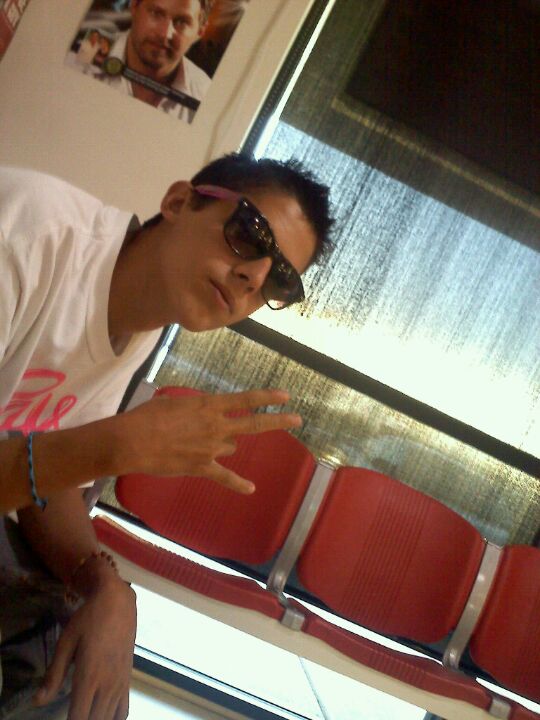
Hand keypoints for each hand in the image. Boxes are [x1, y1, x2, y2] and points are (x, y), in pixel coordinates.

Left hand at [33, 578, 135, 719]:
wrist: (118, 601)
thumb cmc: (89, 618)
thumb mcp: (66, 642)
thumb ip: (53, 674)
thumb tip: (38, 701)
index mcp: (88, 677)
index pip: (79, 718)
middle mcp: (107, 684)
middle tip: (73, 713)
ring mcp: (120, 682)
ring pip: (110, 718)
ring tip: (85, 713)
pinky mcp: (128, 678)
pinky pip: (124, 710)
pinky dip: (113, 717)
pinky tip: (102, 712)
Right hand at [118, 389, 301, 492]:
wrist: (132, 441)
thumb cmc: (148, 416)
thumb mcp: (175, 402)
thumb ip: (195, 407)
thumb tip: (202, 414)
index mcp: (209, 405)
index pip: (245, 399)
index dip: (268, 396)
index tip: (286, 395)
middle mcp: (216, 426)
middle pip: (254, 423)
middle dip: (278, 421)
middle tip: (297, 420)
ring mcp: (211, 448)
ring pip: (231, 447)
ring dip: (225, 444)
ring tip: (199, 442)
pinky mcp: (202, 467)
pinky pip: (226, 477)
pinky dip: (239, 484)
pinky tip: (251, 489)